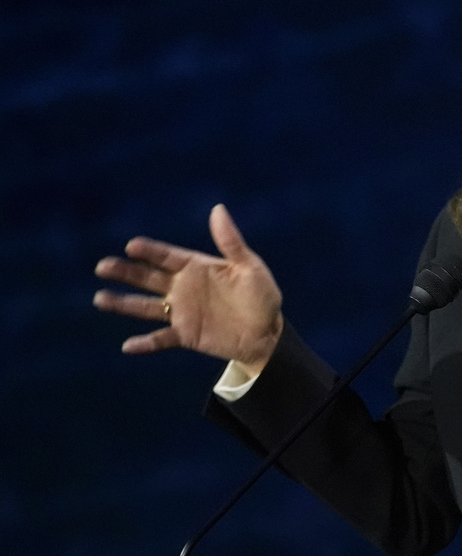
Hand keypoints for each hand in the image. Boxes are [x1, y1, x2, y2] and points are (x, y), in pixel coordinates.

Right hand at [93, 204, 283, 377]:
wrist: (268, 333)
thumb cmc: (263, 297)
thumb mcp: (250, 267)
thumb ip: (231, 242)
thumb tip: (218, 209)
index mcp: (198, 267)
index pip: (168, 256)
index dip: (150, 251)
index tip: (131, 246)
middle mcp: (184, 287)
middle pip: (148, 278)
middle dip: (125, 272)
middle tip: (102, 267)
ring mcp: (182, 312)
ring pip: (146, 306)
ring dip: (123, 303)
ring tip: (100, 299)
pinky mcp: (186, 335)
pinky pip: (161, 339)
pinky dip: (145, 343)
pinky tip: (127, 346)